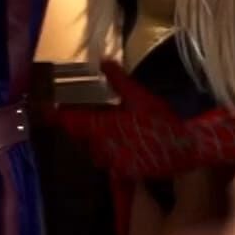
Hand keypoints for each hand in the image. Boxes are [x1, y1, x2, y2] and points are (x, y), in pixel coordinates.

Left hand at [50, 61, 198, 177]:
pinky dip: (111, 156)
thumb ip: (118, 80)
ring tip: (105, 134)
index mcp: (103, 127)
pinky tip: (120, 150)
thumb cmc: (161, 121)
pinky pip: (110, 165)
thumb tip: (103, 60)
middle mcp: (103, 147)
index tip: (51, 111)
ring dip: (95, 143)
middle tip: (86, 118)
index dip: (60, 116)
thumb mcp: (140, 96)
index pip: (72, 122)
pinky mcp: (125, 173)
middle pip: (82, 139)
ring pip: (95, 153)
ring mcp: (113, 163)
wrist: (183, 149)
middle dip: (81, 129)